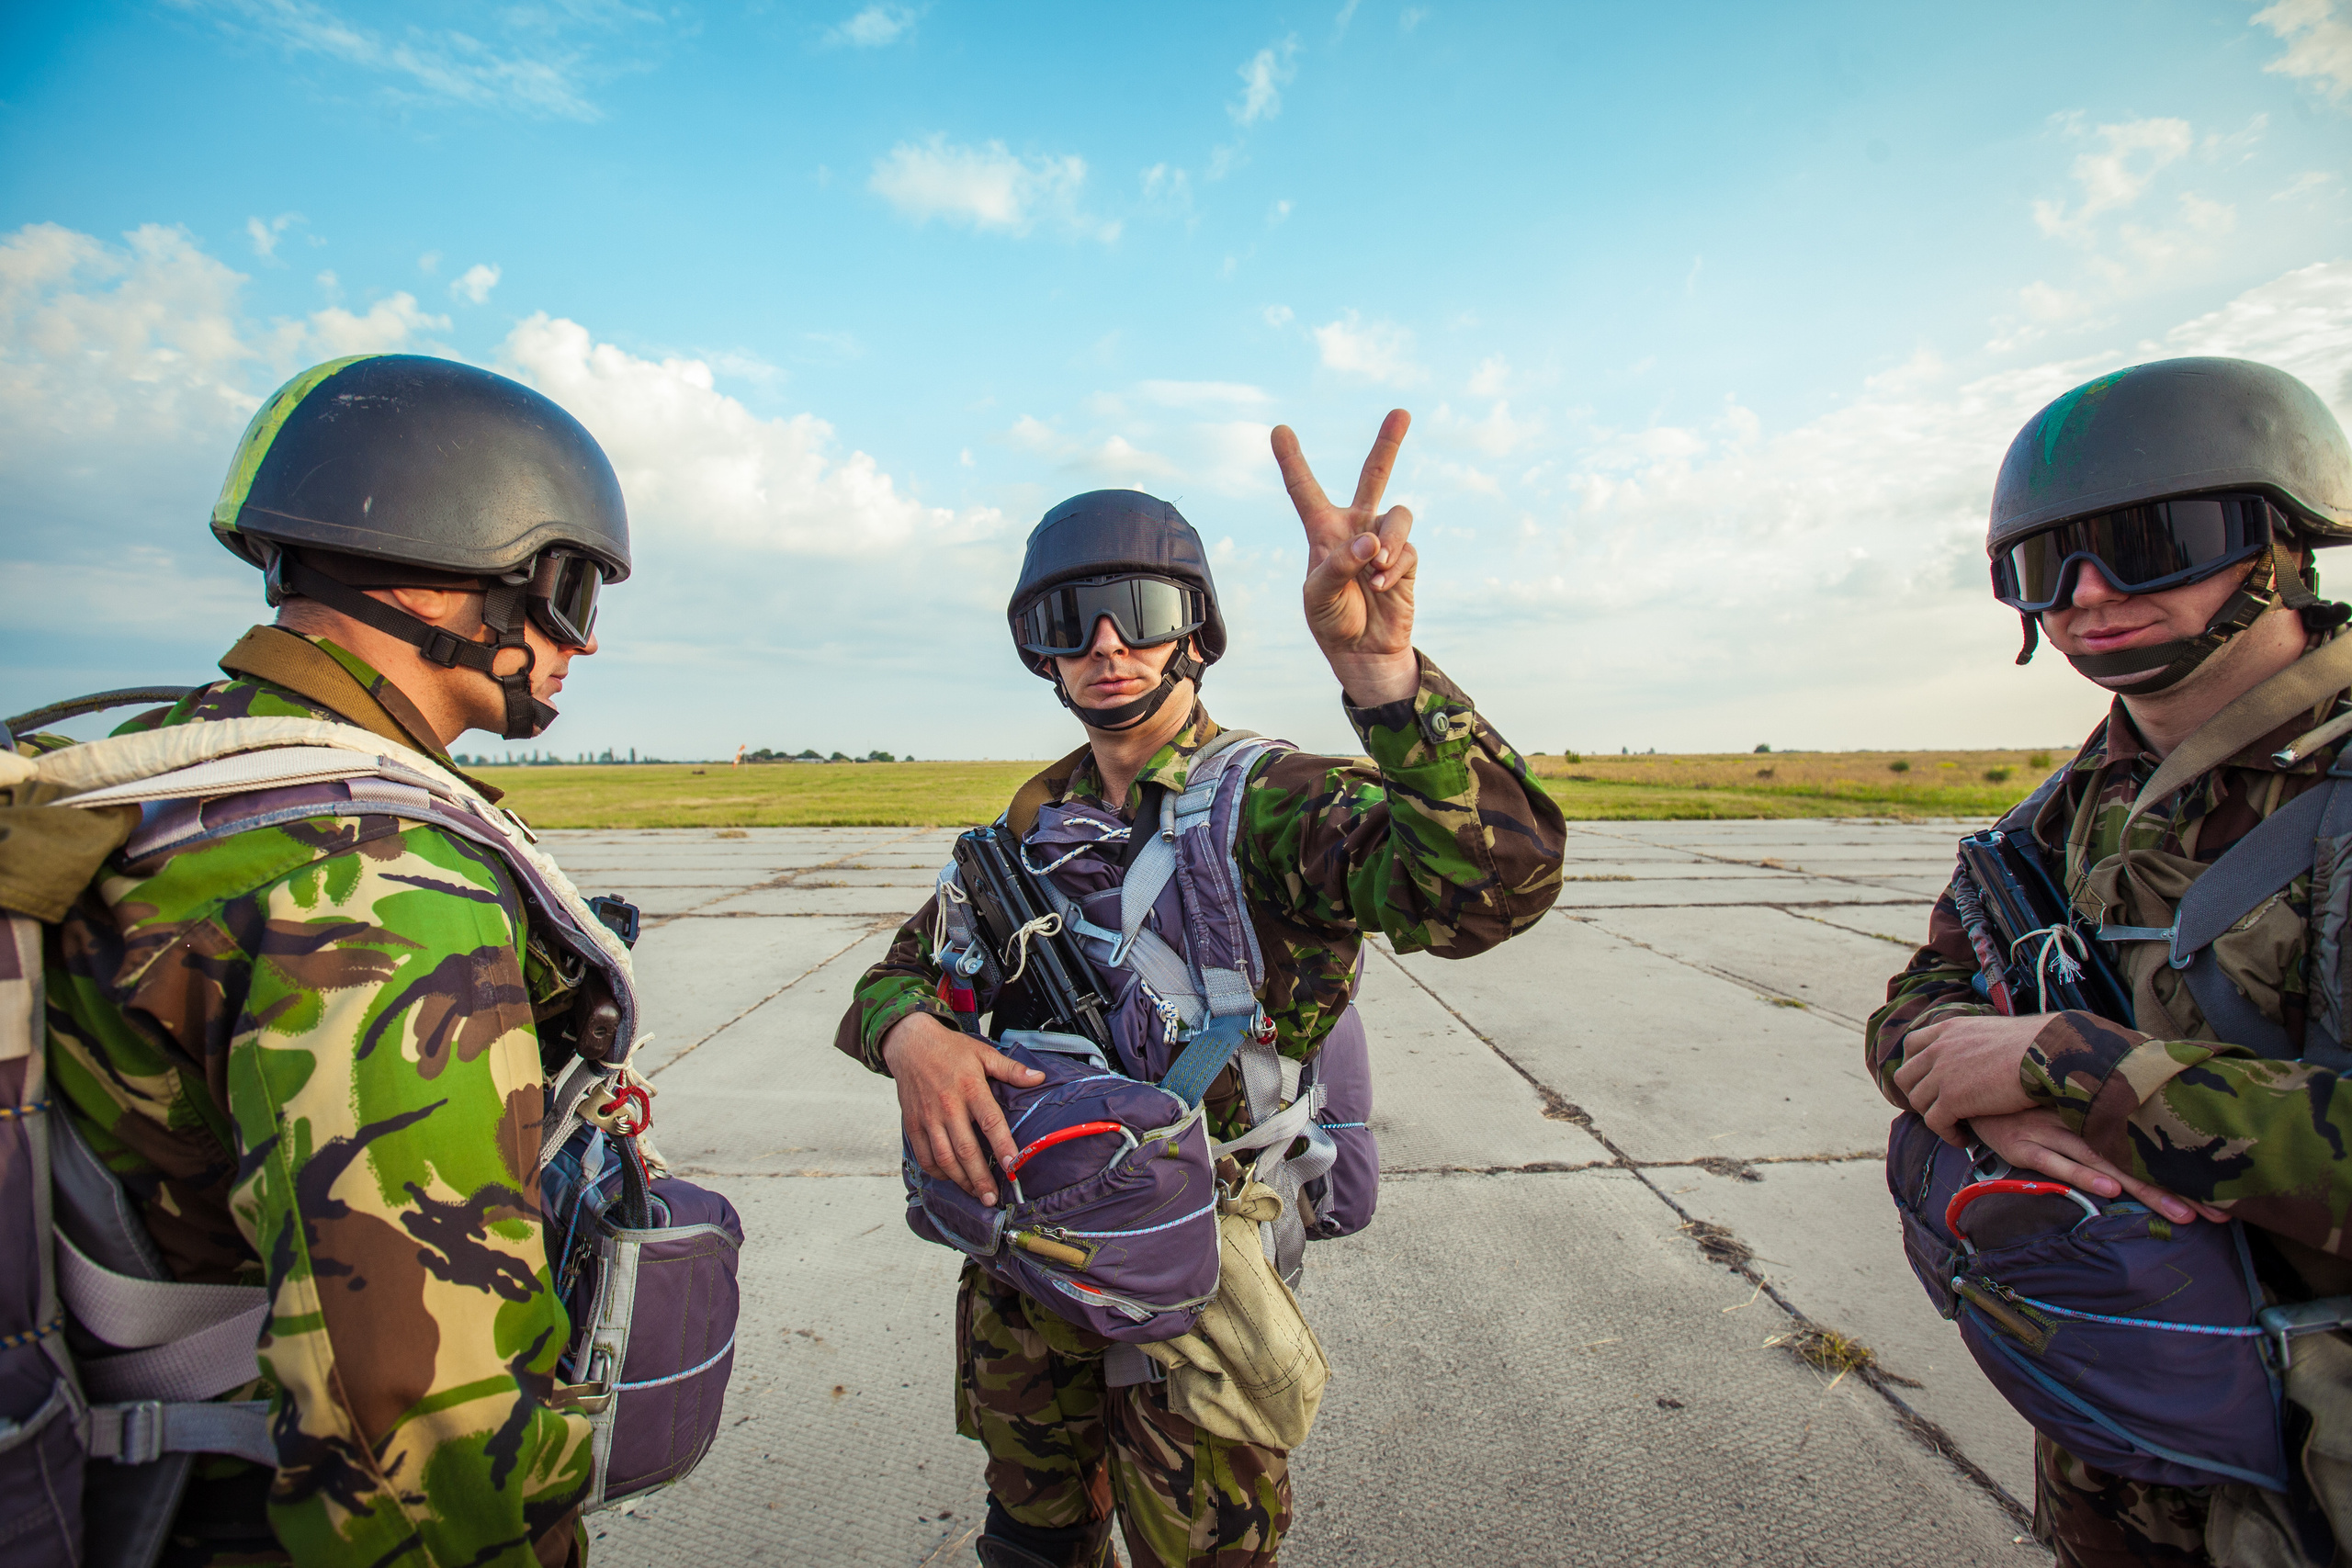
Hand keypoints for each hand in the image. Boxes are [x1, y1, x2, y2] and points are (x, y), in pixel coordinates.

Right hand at [882, 1011, 1043, 1205]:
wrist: (910, 1044)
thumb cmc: (950, 1050)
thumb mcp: (983, 1053)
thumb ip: (1011, 1069)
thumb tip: (1039, 1077)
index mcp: (970, 1088)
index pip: (990, 1122)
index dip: (1002, 1146)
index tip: (1013, 1166)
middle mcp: (948, 1106)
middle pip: (966, 1149)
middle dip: (980, 1178)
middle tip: (992, 1198)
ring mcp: (928, 1117)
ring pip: (944, 1158)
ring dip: (960, 1180)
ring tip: (975, 1194)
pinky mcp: (912, 1124)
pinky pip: (924, 1155)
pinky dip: (937, 1172)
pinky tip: (951, 1178)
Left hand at [1272, 410, 1419, 706]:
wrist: (1363, 651)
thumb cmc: (1332, 620)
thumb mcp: (1319, 595)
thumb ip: (1340, 563)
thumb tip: (1372, 540)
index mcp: (1322, 531)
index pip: (1304, 490)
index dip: (1292, 460)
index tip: (1278, 429)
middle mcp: (1355, 527)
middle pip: (1373, 475)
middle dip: (1388, 443)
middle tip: (1402, 412)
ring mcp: (1383, 540)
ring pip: (1398, 514)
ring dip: (1389, 539)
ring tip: (1377, 567)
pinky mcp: (1406, 559)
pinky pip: (1406, 550)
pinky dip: (1393, 569)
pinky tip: (1381, 588)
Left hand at [1894, 1013, 2045, 1140]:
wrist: (2047, 1054)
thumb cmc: (2036, 1044)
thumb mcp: (1993, 1030)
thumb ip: (1975, 1040)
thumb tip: (1982, 1051)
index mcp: (1949, 1029)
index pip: (1912, 1045)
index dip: (1914, 1065)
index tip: (1926, 1081)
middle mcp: (1939, 1048)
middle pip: (1906, 1075)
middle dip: (1915, 1093)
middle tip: (1934, 1108)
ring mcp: (1942, 1073)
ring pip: (1916, 1101)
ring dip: (1931, 1116)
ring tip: (1951, 1126)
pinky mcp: (1951, 1099)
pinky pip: (1934, 1122)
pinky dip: (1946, 1134)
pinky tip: (1962, 1139)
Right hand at [1969, 1108, 2226, 1225]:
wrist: (1965, 1076)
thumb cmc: (2015, 1091)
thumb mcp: (2055, 1095)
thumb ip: (2089, 1105)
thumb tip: (2130, 1114)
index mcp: (2091, 1108)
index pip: (2145, 1138)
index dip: (2183, 1166)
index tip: (2224, 1190)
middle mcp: (2079, 1120)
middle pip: (2137, 1156)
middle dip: (2179, 1186)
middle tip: (2222, 1212)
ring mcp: (2052, 1132)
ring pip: (2107, 1162)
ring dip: (2146, 1188)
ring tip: (2182, 1213)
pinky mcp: (2022, 1144)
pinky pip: (2056, 1162)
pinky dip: (2083, 1174)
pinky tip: (2109, 1188)